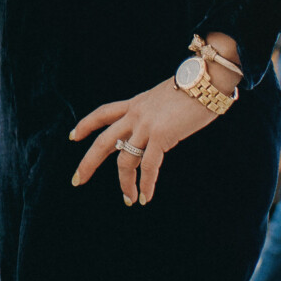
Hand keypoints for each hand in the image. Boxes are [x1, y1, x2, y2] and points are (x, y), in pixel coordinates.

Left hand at [70, 40, 238, 205]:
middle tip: (77, 180)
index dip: (86, 125)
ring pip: (125, 160)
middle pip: (103, 142)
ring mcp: (146, 125)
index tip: (73, 136)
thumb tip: (158, 128)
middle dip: (88, 163)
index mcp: (136, 104)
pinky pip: (149, 166)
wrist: (207, 80)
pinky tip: (146, 197)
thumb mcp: (165, 99)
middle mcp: (135, 115)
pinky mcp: (161, 135)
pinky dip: (146, 184)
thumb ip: (156, 113)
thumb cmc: (194, 88)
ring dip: (125, 184)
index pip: (103, 113)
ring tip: (129, 200)